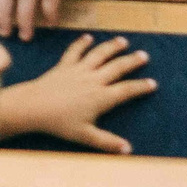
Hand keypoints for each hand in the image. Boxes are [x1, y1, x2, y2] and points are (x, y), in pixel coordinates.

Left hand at [0, 33, 155, 151]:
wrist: (33, 107)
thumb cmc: (59, 123)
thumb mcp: (85, 135)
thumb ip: (107, 142)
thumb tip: (128, 149)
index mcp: (101, 97)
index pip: (126, 90)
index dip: (141, 86)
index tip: (153, 83)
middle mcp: (93, 80)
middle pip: (117, 67)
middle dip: (132, 61)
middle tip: (144, 56)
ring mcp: (79, 70)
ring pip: (99, 54)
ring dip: (112, 47)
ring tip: (123, 41)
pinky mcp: (64, 65)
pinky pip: (75, 51)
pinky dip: (82, 43)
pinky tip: (88, 37)